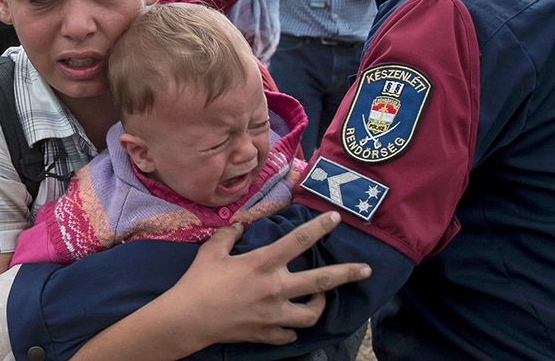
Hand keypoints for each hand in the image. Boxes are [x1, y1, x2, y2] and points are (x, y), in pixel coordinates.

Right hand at [164, 211, 371, 346]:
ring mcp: (273, 315)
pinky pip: (289, 335)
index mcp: (262, 263)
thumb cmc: (198, 282)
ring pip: (311, 315)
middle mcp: (274, 288)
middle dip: (347, 274)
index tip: (335, 219)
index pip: (298, 241)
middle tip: (366, 270)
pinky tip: (289, 324)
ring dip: (319, 306)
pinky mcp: (266, 333)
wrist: (187, 319)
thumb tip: (239, 224)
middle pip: (320, 282)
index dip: (319, 227)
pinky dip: (292, 330)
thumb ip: (229, 234)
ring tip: (321, 300)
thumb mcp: (212, 251)